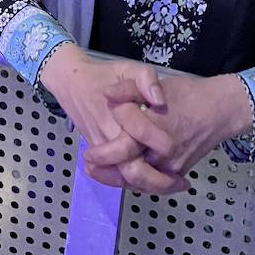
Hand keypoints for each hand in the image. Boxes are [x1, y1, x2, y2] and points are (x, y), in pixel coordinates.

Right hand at [39, 46, 178, 191]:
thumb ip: (146, 79)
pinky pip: (117, 176)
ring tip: (175, 184)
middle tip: (182, 182)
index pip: (141, 136)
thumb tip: (160, 100)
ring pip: (125, 179)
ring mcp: (102, 150)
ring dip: (150, 186)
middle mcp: (109, 138)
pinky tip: (155, 181)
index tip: (178, 149)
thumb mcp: (127, 68)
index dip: (161, 143)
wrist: (72, 84)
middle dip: (159, 181)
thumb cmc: (103, 76)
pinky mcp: (98, 156)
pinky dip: (136, 184)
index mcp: (118, 115)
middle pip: (133, 171)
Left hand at [85, 73, 252, 190]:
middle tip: (88, 159)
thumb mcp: (158, 81)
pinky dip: (135, 183)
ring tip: (96, 171)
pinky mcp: (176, 173)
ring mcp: (171, 165)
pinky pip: (152, 183)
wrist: (219, 112)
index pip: (127, 130)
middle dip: (106, 164)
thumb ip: (132, 87)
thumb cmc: (187, 94)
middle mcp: (164, 149)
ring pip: (140, 180)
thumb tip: (107, 94)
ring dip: (115, 179)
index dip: (112, 125)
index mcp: (158, 123)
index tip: (97, 125)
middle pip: (130, 165)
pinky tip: (119, 176)